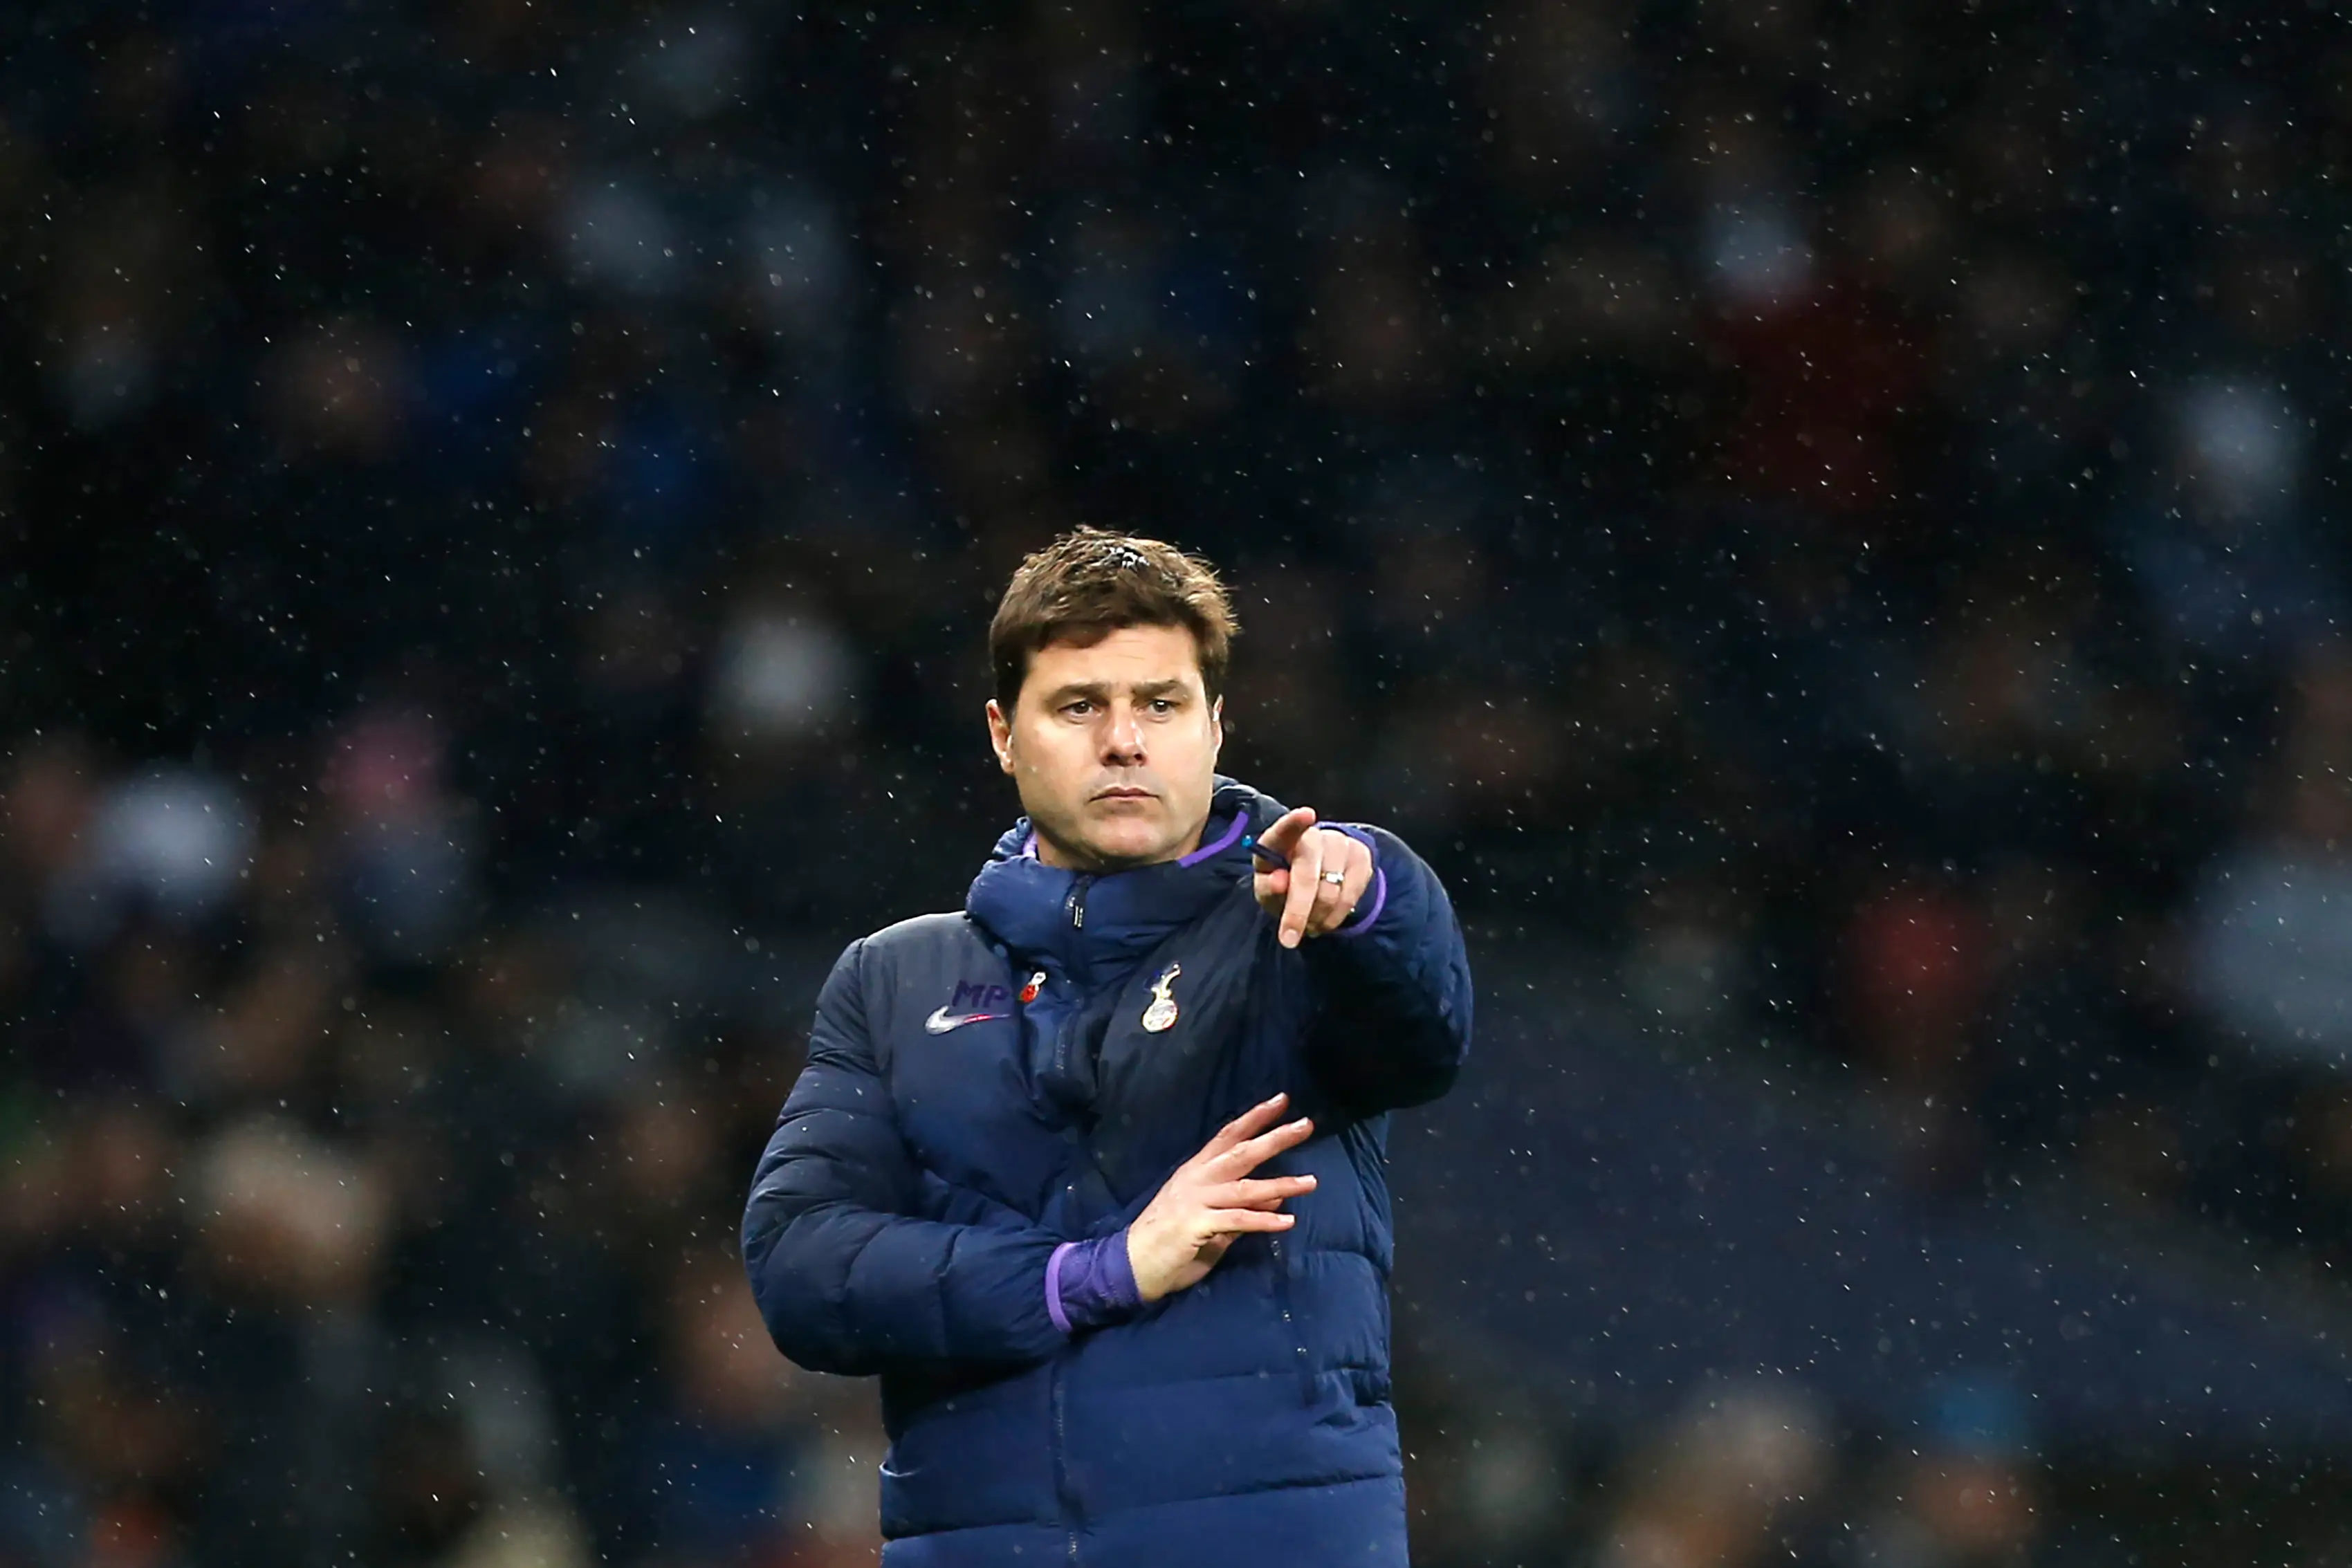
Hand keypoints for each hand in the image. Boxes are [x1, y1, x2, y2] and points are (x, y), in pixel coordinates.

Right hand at [1124, 1092, 1316, 1302]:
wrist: (1131, 1264)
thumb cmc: (1171, 1242)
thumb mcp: (1212, 1219)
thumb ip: (1241, 1206)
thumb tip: (1278, 1195)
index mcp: (1197, 1170)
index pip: (1229, 1135)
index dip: (1256, 1117)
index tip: (1282, 1100)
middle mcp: (1196, 1178)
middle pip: (1241, 1152)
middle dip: (1275, 1137)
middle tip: (1306, 1125)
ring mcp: (1195, 1201)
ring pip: (1244, 1187)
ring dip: (1280, 1183)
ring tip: (1311, 1182)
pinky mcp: (1196, 1226)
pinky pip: (1236, 1221)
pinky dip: (1263, 1220)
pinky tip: (1287, 1221)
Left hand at [1251, 807, 1374, 947]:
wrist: (1316, 880)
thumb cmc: (1284, 882)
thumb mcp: (1267, 889)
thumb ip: (1268, 887)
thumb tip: (1279, 881)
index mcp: (1280, 839)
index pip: (1285, 828)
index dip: (1294, 822)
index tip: (1307, 814)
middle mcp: (1312, 835)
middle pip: (1307, 873)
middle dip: (1297, 910)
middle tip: (1288, 939)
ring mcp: (1340, 843)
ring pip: (1330, 890)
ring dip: (1317, 917)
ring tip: (1308, 925)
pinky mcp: (1361, 856)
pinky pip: (1351, 895)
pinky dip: (1335, 916)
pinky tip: (1325, 920)